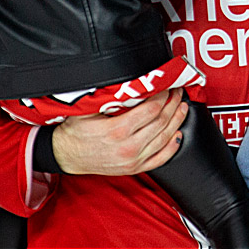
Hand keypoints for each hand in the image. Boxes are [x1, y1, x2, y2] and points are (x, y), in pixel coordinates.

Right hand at [51, 89, 186, 174]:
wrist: (67, 156)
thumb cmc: (76, 131)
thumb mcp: (88, 109)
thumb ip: (108, 96)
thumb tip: (125, 80)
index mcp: (118, 130)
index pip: (151, 109)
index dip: (163, 95)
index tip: (166, 85)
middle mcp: (128, 147)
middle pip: (161, 121)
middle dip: (172, 103)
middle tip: (178, 91)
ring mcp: (133, 160)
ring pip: (164, 138)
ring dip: (177, 120)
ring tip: (182, 107)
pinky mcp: (134, 168)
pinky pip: (160, 159)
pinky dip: (172, 146)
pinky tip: (178, 134)